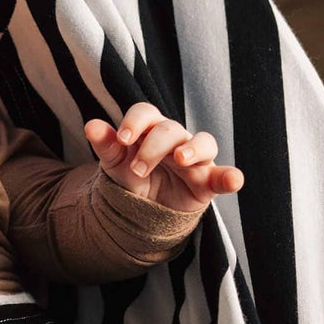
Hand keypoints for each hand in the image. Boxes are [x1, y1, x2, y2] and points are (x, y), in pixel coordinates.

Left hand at [84, 103, 243, 213]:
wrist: (144, 210)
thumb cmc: (133, 177)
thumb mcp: (115, 164)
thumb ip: (106, 145)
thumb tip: (90, 125)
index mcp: (150, 129)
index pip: (146, 113)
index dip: (135, 122)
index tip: (123, 139)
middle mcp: (176, 139)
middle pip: (171, 129)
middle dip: (153, 147)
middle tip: (138, 168)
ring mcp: (195, 159)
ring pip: (204, 142)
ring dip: (193, 148)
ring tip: (180, 159)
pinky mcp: (208, 181)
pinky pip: (223, 176)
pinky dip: (231, 176)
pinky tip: (233, 180)